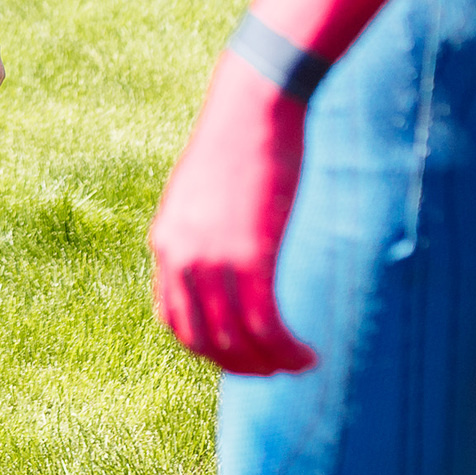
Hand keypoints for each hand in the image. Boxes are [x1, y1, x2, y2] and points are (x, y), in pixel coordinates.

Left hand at [149, 53, 316, 375]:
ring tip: (298, 365)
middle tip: (274, 369)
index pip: (174, 319)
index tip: (239, 353)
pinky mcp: (251, 255)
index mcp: (166, 242)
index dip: (207, 348)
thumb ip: (207, 229)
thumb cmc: (241, 141)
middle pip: (202, 340)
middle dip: (239, 365)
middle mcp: (180, 257)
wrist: (256, 105)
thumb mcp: (206, 192)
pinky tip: (309, 354)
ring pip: (235, 341)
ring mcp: (213, 259)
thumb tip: (229, 251)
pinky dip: (287, 350)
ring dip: (269, 364)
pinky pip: (266, 325)